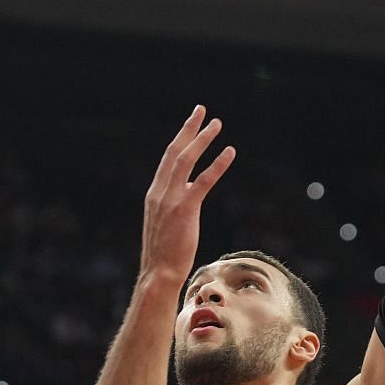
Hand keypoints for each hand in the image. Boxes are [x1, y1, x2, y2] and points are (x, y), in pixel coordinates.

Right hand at [139, 106, 235, 287]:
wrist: (159, 273)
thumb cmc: (165, 255)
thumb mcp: (166, 223)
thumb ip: (173, 205)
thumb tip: (186, 195)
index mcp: (155, 194)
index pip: (168, 160)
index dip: (180, 139)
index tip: (191, 123)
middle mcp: (160, 192)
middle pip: (175, 152)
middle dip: (189, 129)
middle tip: (201, 110)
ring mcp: (171, 200)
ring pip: (187, 160)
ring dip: (202, 139)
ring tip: (217, 124)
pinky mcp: (185, 210)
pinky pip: (203, 181)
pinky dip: (217, 164)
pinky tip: (230, 152)